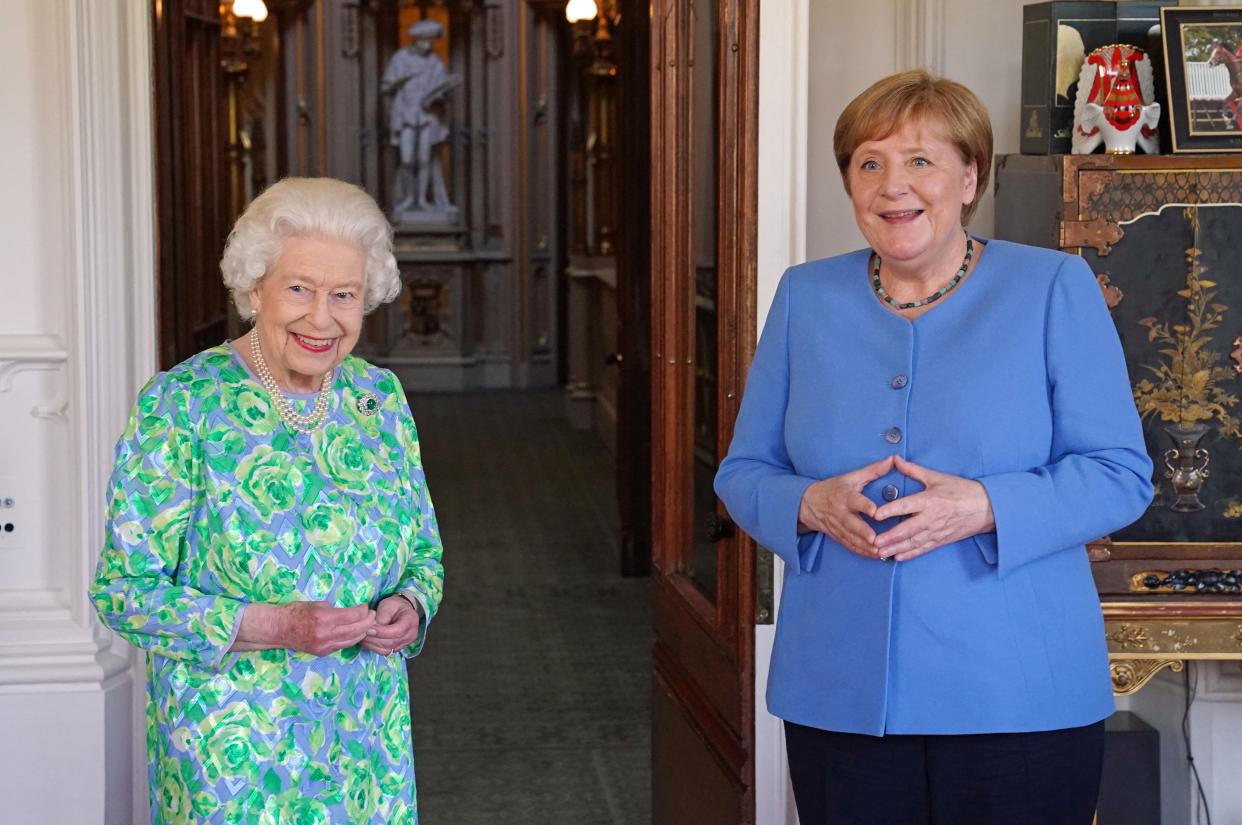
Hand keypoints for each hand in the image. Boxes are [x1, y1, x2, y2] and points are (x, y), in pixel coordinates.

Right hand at [279, 602, 376, 656]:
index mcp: (324, 618)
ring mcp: (324, 646)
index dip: (363, 611)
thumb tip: (352, 613)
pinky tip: (355, 632)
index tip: (366, 606)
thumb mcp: (317, 604)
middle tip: (372, 615)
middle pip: (356, 630)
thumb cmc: (296, 611)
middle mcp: (326, 634)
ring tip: (367, 625)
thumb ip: (335, 610)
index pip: (353, 616)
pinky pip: (342, 646)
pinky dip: (351, 639)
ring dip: (362, 632)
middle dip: (368, 622)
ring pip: (352, 640)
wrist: (278, 629)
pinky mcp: (322, 653)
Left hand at [359, 595, 420, 657]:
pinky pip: (385, 652)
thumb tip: (374, 628)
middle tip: (362, 633)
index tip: (368, 629)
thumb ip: (382, 615)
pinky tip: (367, 641)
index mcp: (411, 621)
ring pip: (387, 649)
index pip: (397, 631)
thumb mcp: (388, 605)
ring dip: (373, 645)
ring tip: (363, 637)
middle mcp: (411, 635)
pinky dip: (374, 648)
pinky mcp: (397, 648)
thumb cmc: (394, 606)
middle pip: (392, 642)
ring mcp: (405, 643)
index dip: (382, 632)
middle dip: (375, 639)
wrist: (401, 611)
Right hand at [798, 455, 894, 557]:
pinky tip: (874, 555)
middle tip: (875, 539)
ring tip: (879, 552)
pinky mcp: (837, 536)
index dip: (864, 506)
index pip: (855, 501)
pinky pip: (849, 545)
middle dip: (863, 533)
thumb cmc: (833, 488)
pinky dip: (861, 552)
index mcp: (845, 496)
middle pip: (852, 524)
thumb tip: (893, 460)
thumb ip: (874, 470)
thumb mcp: (851, 477)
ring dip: (865, 546)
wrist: (808, 503)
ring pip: (851, 538)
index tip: (875, 512)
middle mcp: (840, 512)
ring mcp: (837, 526)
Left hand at [872, 455, 994, 561]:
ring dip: (896, 548)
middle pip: (907, 529)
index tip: (876, 516)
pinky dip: (910, 554)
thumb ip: (912, 470)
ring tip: (880, 553)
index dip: (890, 511)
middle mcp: (931, 518)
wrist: (986, 507)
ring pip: (913, 542)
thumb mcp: (936, 477)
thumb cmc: (961, 490)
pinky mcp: (941, 540)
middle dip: (889, 537)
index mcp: (929, 500)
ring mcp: (936, 531)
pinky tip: (897, 557)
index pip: (906, 506)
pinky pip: (923, 549)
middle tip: (873, 542)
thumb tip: (894, 460)